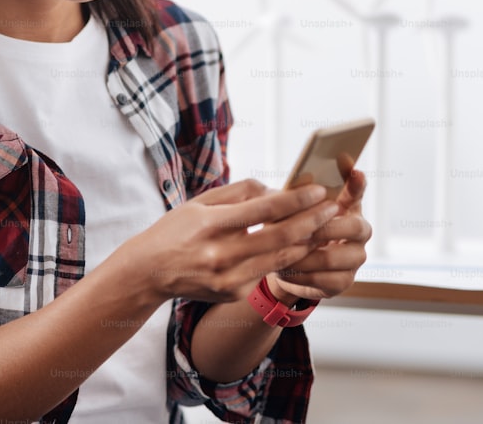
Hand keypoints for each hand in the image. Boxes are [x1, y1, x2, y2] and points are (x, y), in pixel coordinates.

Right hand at [122, 179, 340, 304]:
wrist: (150, 272)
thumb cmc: (176, 230)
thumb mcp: (200, 203)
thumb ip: (239, 194)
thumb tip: (277, 190)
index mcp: (212, 224)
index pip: (264, 209)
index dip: (297, 199)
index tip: (319, 191)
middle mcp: (221, 253)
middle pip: (280, 235)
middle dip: (312, 220)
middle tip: (333, 208)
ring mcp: (228, 278)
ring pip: (281, 258)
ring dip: (307, 241)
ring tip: (325, 226)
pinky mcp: (233, 292)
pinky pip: (266, 272)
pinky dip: (285, 258)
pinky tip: (299, 245)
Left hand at [267, 169, 370, 301]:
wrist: (290, 266)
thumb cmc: (293, 231)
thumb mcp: (290, 212)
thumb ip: (291, 200)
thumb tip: (272, 189)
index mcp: (348, 207)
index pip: (357, 191)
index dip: (357, 183)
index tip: (355, 172)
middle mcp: (359, 231)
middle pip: (354, 227)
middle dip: (323, 229)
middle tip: (296, 232)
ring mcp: (355, 257)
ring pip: (332, 258)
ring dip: (302, 256)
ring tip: (281, 254)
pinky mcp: (345, 281)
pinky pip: (322, 279)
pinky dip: (299, 275)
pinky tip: (283, 270)